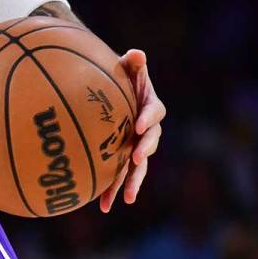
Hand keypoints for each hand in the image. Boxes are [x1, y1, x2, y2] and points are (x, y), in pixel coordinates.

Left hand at [99, 49, 165, 212]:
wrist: (110, 92)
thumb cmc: (119, 76)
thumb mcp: (126, 66)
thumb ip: (133, 62)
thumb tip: (136, 53)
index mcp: (150, 106)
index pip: (154, 112)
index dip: (148, 118)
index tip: (138, 124)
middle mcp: (147, 129)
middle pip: (150, 142)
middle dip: (144, 150)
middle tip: (137, 156)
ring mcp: (136, 145)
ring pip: (138, 166)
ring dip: (132, 181)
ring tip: (127, 198)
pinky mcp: (123, 158)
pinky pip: (120, 174)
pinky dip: (112, 189)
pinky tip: (102, 204)